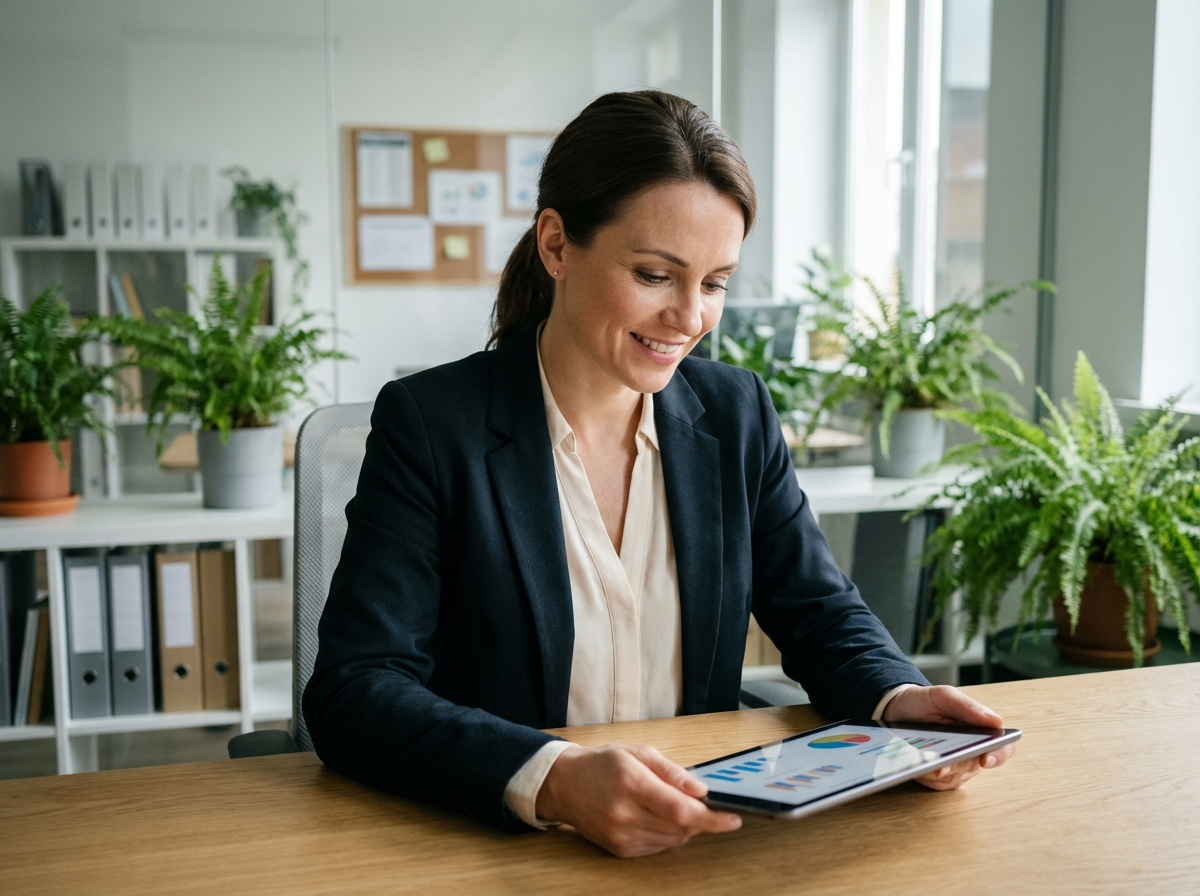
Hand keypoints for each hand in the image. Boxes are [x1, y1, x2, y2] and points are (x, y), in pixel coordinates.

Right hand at [535, 743, 741, 857]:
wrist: (563, 785)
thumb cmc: (601, 764)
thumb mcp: (637, 752)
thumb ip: (672, 771)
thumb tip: (701, 790)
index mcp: (631, 783)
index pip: (680, 809)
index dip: (712, 817)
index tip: (733, 818)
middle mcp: (625, 814)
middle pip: (681, 828)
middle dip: (702, 819)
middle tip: (707, 805)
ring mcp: (621, 836)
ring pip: (673, 840)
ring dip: (686, 827)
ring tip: (674, 806)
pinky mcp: (620, 850)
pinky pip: (658, 847)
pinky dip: (669, 834)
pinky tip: (659, 817)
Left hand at [881, 685, 1016, 790]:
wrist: (896, 710)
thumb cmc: (924, 702)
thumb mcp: (943, 696)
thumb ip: (968, 707)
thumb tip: (997, 722)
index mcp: (981, 730)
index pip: (1003, 747)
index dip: (999, 755)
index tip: (985, 759)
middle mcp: (973, 751)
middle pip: (974, 766)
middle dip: (957, 766)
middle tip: (941, 765)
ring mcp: (958, 766)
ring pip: (955, 778)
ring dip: (938, 772)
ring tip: (922, 763)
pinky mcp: (941, 776)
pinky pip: (939, 784)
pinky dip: (927, 776)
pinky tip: (916, 766)